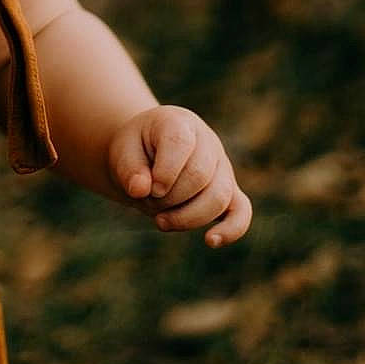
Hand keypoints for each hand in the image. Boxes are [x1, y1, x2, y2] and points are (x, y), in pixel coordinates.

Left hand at [108, 106, 252, 249]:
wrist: (148, 156)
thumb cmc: (136, 151)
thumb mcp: (123, 151)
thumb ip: (129, 168)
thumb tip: (140, 190)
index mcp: (179, 123)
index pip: (180, 144)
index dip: (164, 171)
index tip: (147, 188)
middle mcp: (207, 142)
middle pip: (199, 176)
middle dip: (170, 197)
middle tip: (149, 200)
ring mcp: (222, 167)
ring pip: (219, 197)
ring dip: (187, 217)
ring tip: (161, 221)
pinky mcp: (229, 192)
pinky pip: (241, 212)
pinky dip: (231, 229)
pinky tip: (210, 241)